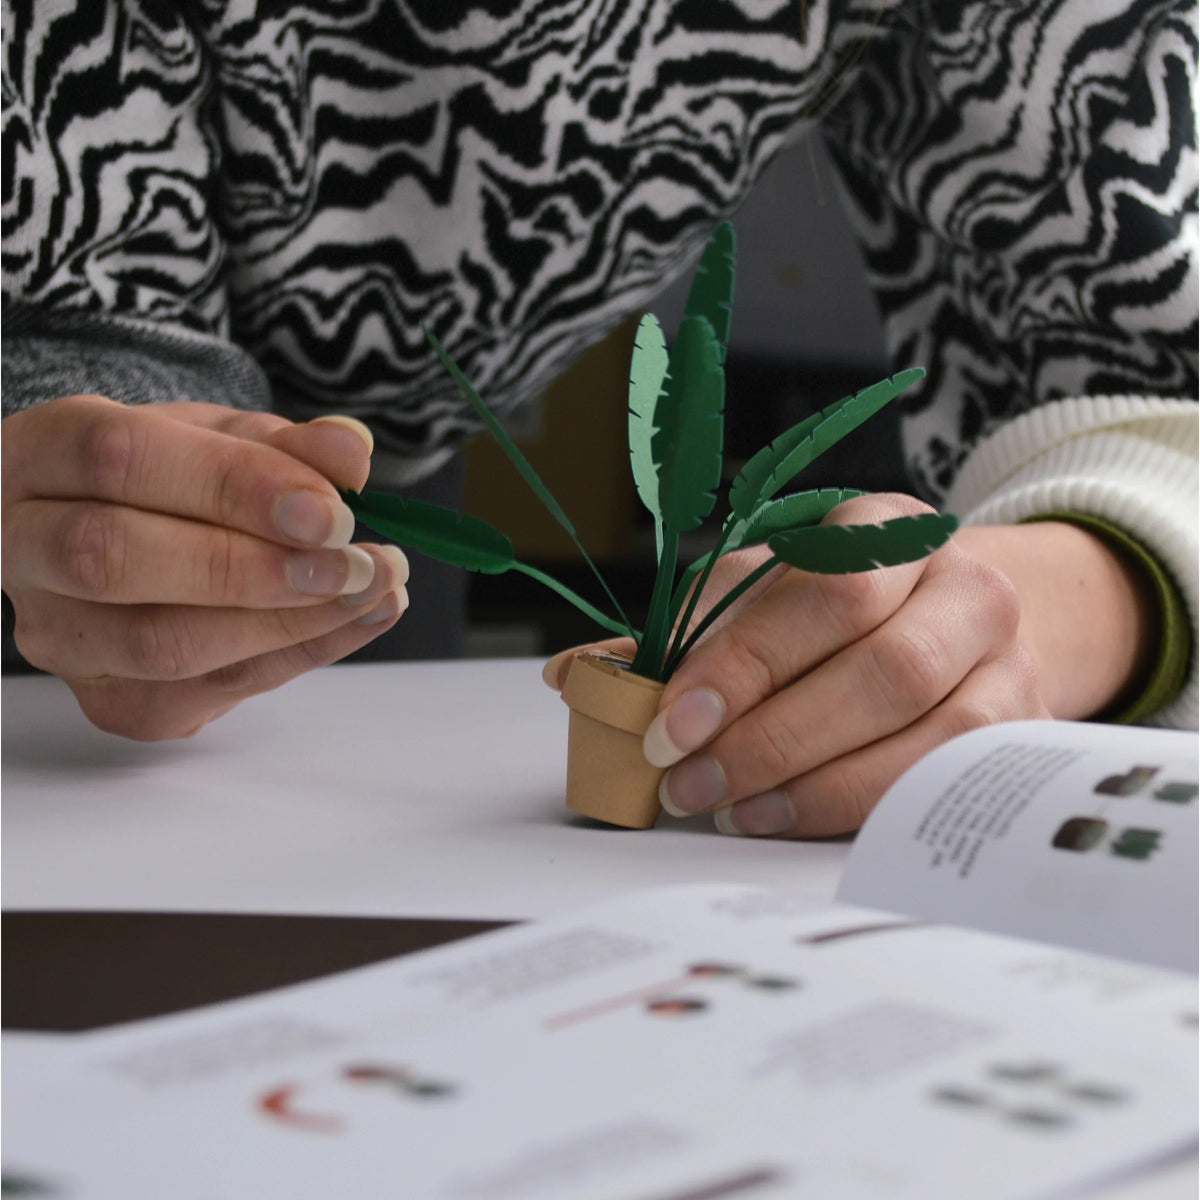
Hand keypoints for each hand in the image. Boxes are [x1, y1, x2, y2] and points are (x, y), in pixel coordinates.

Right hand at [2, 395, 409, 738]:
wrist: (127, 540)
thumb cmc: (172, 480)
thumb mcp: (224, 438)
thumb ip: (285, 444)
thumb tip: (351, 452)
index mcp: (41, 454)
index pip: (120, 461)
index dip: (233, 485)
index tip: (328, 508)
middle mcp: (24, 548)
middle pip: (117, 558)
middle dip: (254, 567)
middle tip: (355, 561)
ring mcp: (59, 637)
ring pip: (164, 644)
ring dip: (290, 622)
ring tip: (376, 588)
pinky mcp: (112, 702)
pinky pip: (215, 688)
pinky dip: (302, 652)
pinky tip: (359, 616)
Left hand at [546, 493, 1155, 835]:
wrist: (970, 615)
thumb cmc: (842, 608)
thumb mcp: (763, 592)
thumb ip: (684, 630)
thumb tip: (577, 677)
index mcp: (882, 529)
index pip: (819, 593)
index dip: (741, 665)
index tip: (667, 725)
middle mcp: (956, 583)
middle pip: (882, 665)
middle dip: (772, 736)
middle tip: (688, 784)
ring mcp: (1001, 657)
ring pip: (926, 730)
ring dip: (813, 783)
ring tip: (728, 810)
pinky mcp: (1017, 724)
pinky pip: (946, 778)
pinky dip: (859, 805)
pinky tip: (787, 817)